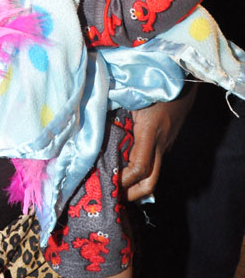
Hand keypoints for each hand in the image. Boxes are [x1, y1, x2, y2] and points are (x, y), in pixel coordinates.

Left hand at [120, 84, 195, 200]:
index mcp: (149, 132)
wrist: (184, 80)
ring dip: (138, 185)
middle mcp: (160, 143)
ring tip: (118, 188)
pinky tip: (128, 169)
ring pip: (155, 174)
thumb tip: (93, 121)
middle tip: (115, 197)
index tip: (110, 180)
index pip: (139, 167)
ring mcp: (166, 143)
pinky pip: (156, 161)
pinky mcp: (168, 141)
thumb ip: (115, 110)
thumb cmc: (152, 83)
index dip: (125, 179)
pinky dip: (143, 171)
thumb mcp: (131, 96)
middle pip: (151, 181)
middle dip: (133, 194)